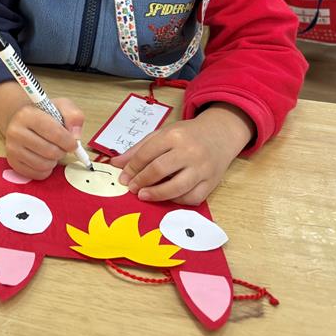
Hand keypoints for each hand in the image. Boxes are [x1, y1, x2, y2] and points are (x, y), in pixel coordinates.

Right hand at [0, 82, 84, 179]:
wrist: (22, 121)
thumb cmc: (44, 115)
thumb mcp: (61, 107)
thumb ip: (74, 116)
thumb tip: (75, 136)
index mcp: (27, 114)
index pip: (53, 132)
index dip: (68, 141)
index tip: (73, 143)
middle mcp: (15, 131)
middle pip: (49, 151)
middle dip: (62, 151)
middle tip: (62, 147)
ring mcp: (12, 148)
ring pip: (44, 165)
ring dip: (54, 161)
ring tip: (53, 151)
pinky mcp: (12, 162)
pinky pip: (37, 174)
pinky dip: (47, 170)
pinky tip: (45, 159)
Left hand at [110, 104, 253, 204]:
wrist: (220, 135)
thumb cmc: (187, 135)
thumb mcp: (162, 134)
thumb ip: (138, 149)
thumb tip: (116, 164)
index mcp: (174, 136)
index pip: (146, 154)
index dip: (131, 168)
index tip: (123, 177)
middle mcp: (189, 151)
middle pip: (159, 170)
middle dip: (141, 181)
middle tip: (132, 188)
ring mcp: (202, 168)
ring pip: (176, 187)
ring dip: (156, 194)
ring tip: (144, 195)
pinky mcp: (212, 182)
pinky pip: (192, 197)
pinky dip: (177, 200)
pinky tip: (167, 197)